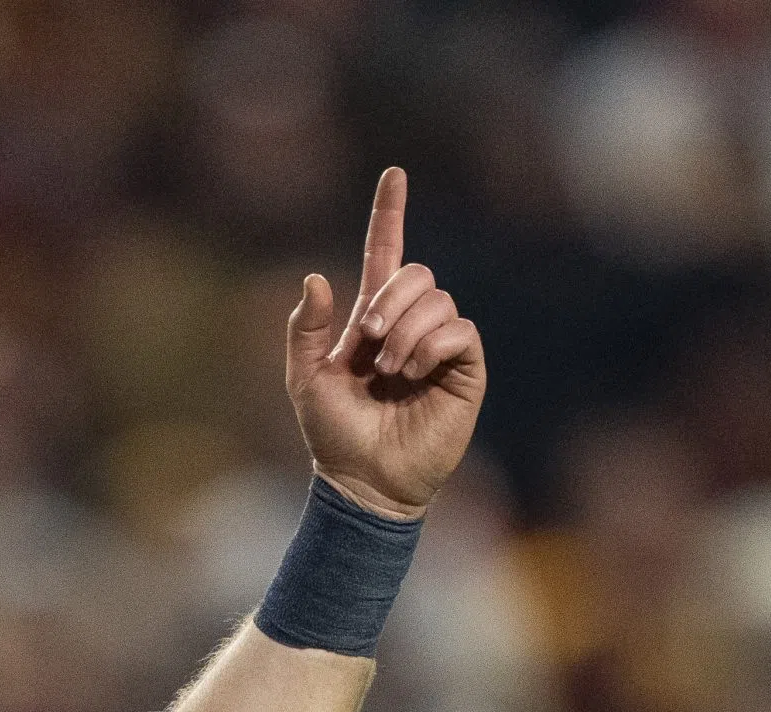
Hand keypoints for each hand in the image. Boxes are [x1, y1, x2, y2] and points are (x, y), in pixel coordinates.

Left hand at [282, 168, 483, 523]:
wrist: (363, 478)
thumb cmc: (334, 433)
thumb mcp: (305, 377)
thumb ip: (306, 328)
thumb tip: (318, 277)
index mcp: (373, 317)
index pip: (385, 252)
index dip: (390, 212)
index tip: (394, 174)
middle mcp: (411, 324)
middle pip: (417, 273)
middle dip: (390, 301)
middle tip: (371, 344)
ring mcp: (441, 345)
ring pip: (437, 300)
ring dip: (407, 332)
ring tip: (391, 373)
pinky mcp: (465, 369)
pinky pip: (458, 330)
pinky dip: (431, 346)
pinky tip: (415, 374)